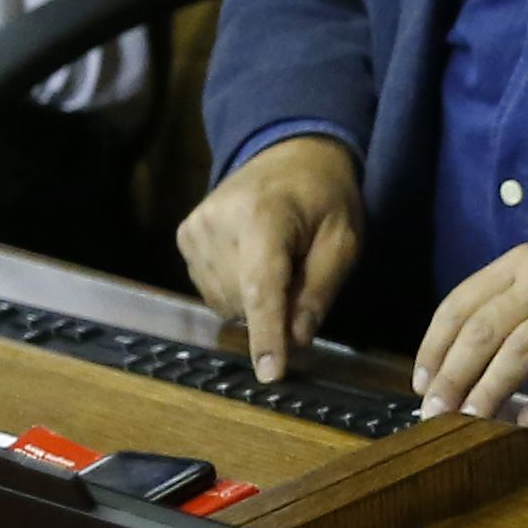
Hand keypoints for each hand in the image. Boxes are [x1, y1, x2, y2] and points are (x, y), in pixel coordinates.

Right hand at [176, 135, 364, 382]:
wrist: (290, 153)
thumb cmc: (325, 197)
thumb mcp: (344, 239)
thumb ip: (321, 289)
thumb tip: (298, 341)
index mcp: (262, 217)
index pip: (261, 289)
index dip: (267, 335)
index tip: (271, 373)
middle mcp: (216, 223)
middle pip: (244, 301)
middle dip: (276, 307)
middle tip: (301, 273)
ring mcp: (193, 230)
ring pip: (224, 302)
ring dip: (255, 299)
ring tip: (279, 259)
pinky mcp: (184, 237)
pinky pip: (210, 290)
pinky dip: (236, 289)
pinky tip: (254, 261)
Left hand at [413, 220, 527, 428]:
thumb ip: (511, 295)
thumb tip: (467, 349)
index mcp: (521, 262)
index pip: (460, 304)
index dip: (433, 347)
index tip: (421, 382)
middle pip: (483, 331)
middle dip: (452, 376)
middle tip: (436, 412)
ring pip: (520, 351)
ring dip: (491, 391)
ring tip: (473, 422)